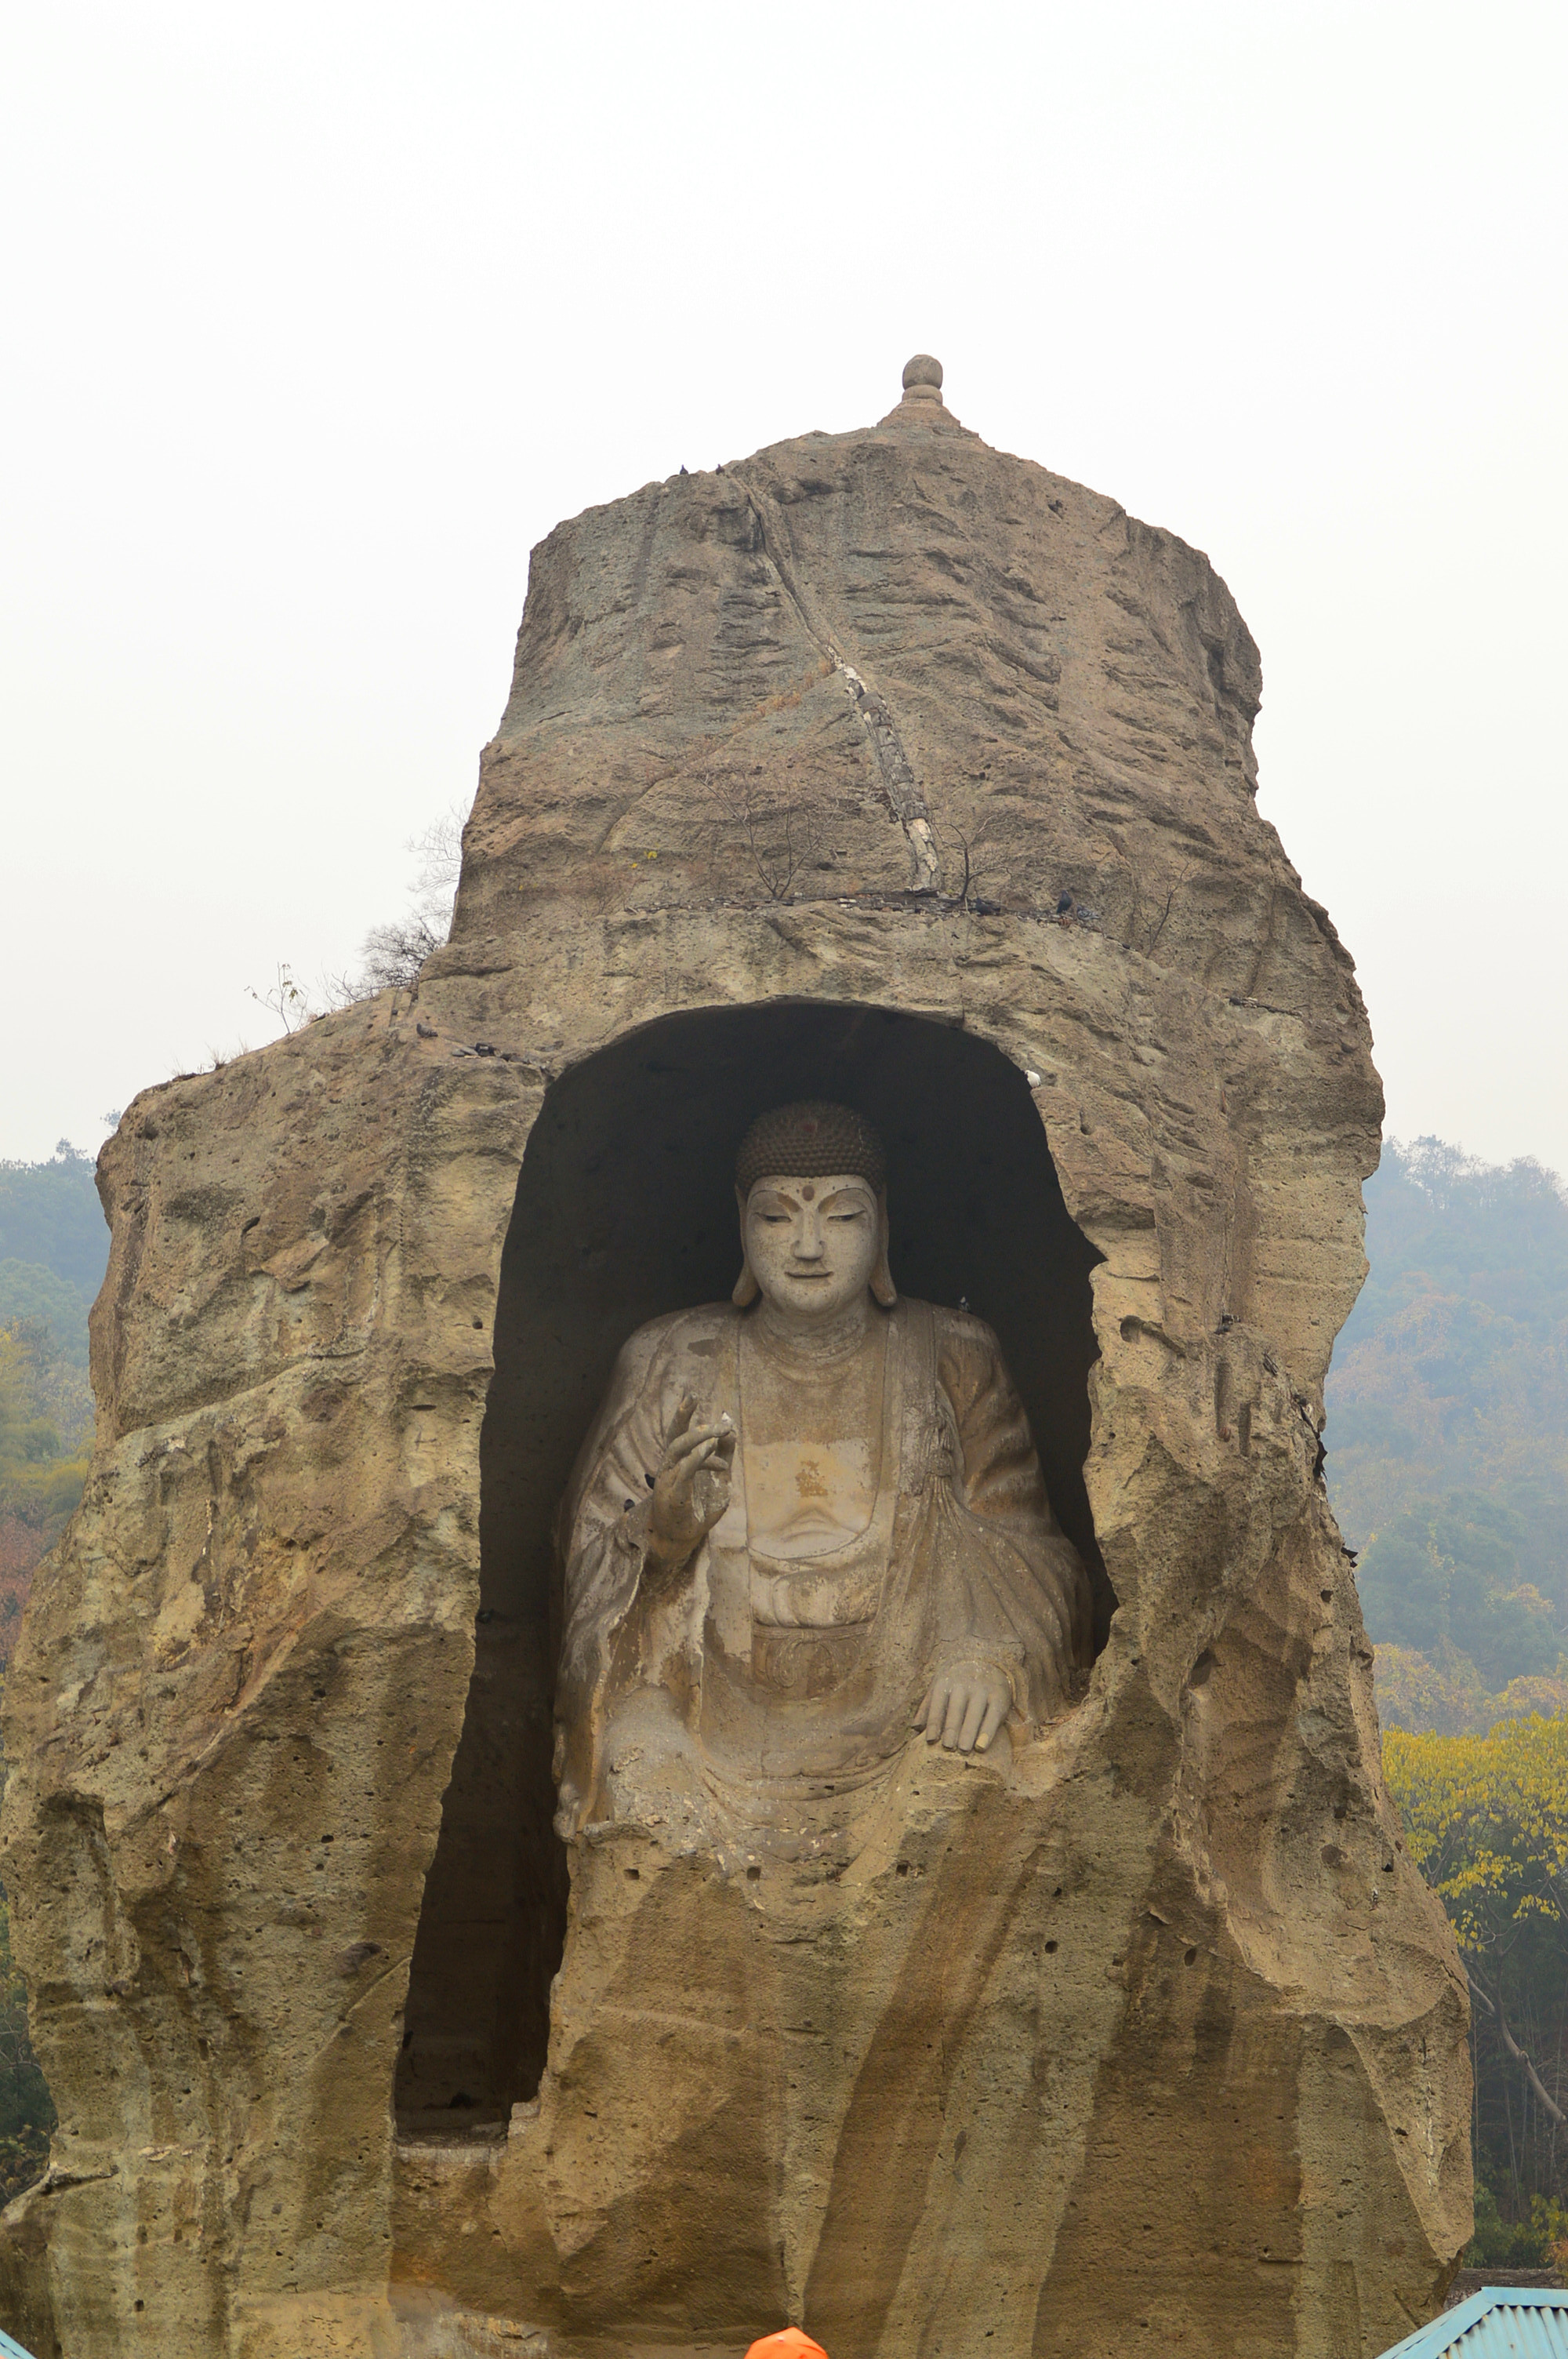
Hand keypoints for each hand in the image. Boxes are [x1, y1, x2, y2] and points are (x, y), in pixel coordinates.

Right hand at [648, 1395, 734, 1569]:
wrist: (682, 1540)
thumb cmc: (697, 1509)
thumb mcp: (719, 1479)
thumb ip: (724, 1455)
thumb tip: (731, 1428)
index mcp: (677, 1462)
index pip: (678, 1433)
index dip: (683, 1414)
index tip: (693, 1394)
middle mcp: (669, 1467)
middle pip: (675, 1436)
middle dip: (688, 1418)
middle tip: (706, 1407)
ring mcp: (668, 1479)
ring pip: (677, 1448)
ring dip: (698, 1437)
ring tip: (718, 1430)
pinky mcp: (673, 1493)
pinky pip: (684, 1470)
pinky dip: (698, 1458)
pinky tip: (711, 1449)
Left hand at [915, 1660, 1011, 1753]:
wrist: (986, 1662)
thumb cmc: (957, 1683)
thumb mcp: (940, 1688)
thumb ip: (927, 1707)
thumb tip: (915, 1728)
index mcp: (946, 1684)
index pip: (938, 1705)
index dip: (934, 1723)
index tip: (931, 1741)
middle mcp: (964, 1685)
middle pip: (956, 1709)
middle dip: (951, 1728)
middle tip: (948, 1747)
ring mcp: (982, 1691)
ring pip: (975, 1712)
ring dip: (969, 1732)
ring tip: (964, 1750)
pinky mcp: (999, 1698)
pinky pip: (992, 1716)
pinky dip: (987, 1732)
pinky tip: (981, 1747)